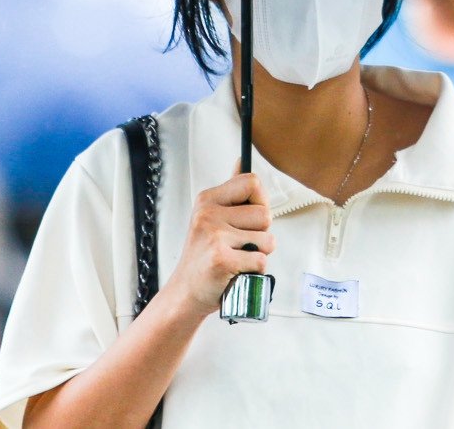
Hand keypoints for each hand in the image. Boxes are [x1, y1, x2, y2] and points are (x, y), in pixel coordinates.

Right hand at [159, 172, 272, 317]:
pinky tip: (235, 271)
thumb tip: (242, 161)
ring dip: (258, 253)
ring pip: (267, 240)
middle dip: (261, 233)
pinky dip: (254, 271)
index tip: (250, 217)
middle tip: (239, 244)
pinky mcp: (221, 260)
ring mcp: (214, 237)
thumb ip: (231, 191)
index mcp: (208, 199)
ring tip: (236, 258)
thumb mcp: (211, 216)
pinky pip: (260, 261)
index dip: (260, 201)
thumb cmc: (203, 255)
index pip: (252, 182)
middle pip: (265, 214)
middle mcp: (208, 214)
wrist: (186, 292)